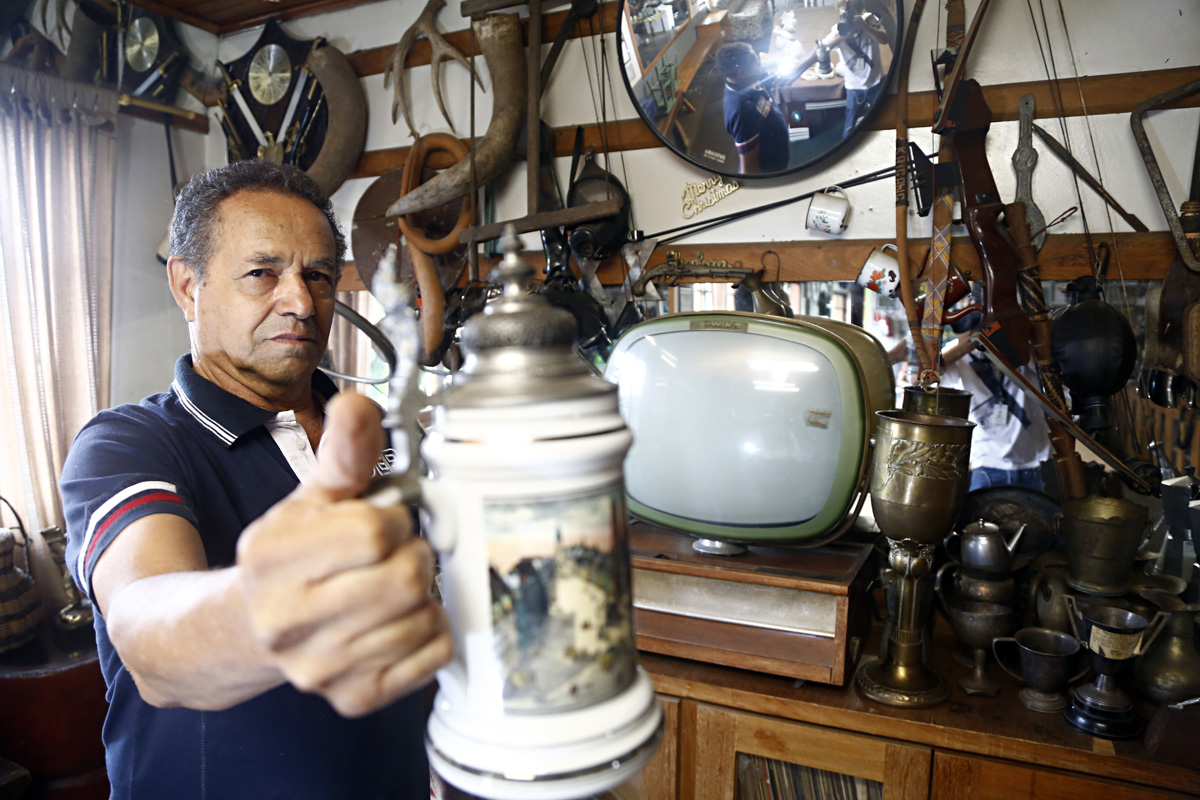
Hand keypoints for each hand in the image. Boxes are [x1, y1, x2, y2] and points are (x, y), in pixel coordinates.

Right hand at [237, 393, 451, 716]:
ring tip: (393, 586)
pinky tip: (401, 620)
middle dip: (413, 555)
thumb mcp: (309, 498)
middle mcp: (289, 620)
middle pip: (405, 579)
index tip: (380, 522)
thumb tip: (358, 405)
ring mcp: (320, 667)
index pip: (373, 531)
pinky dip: (431, 632)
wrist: (246, 629)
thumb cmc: (289, 559)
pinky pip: (433, 657)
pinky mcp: (351, 698)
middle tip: (395, 554)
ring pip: (423, 617)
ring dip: (424, 594)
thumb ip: (342, 452)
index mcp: (274, 558)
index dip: (390, 520)